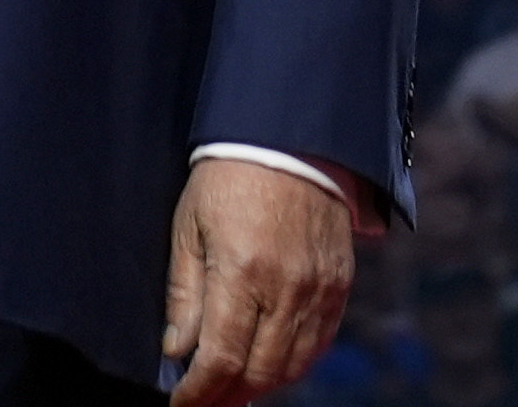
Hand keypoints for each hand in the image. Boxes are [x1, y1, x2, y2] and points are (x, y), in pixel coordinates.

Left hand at [163, 159, 353, 406]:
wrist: (289, 138)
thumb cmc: (227, 176)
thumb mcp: (189, 226)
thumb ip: (184, 293)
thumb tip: (178, 351)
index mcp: (241, 273)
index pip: (222, 359)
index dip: (200, 392)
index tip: (181, 404)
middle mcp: (286, 289)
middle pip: (259, 373)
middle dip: (228, 396)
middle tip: (205, 400)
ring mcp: (318, 289)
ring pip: (292, 366)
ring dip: (261, 386)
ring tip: (234, 389)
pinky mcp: (339, 284)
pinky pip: (319, 343)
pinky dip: (294, 364)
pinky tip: (271, 365)